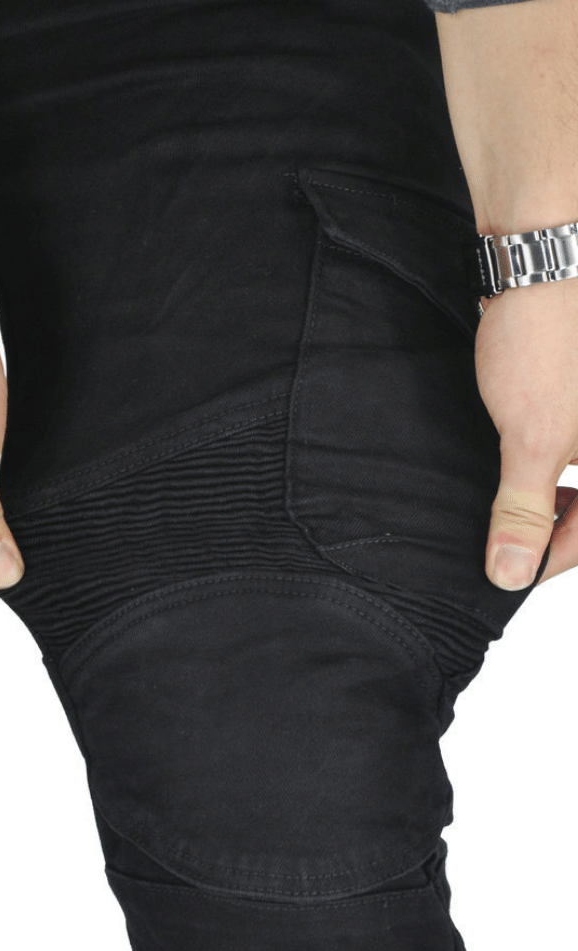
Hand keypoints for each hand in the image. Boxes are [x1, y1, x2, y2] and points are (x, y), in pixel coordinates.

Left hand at [475, 277, 577, 589]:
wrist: (540, 258)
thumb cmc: (546, 337)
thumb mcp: (532, 438)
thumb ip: (525, 508)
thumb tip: (512, 569)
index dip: (553, 556)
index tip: (507, 570)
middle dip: (552, 526)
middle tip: (502, 536)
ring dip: (548, 496)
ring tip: (506, 500)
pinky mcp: (577, 396)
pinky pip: (572, 446)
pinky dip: (546, 464)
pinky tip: (515, 464)